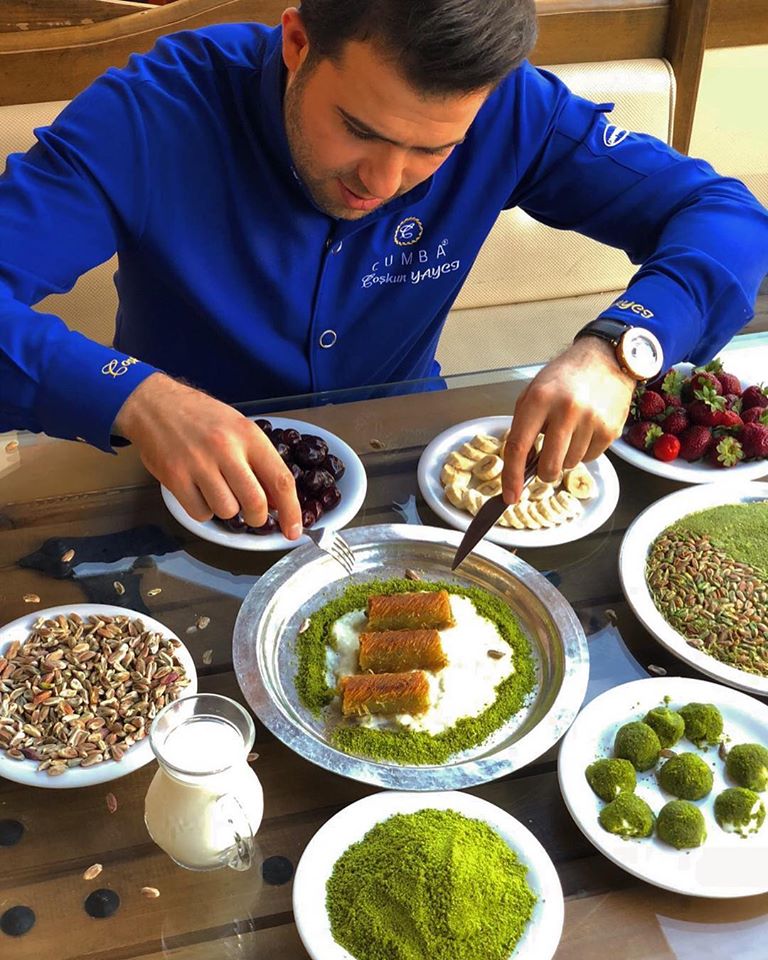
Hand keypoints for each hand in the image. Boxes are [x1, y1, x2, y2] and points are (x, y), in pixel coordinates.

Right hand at [114, 373, 301, 537]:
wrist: (155, 404)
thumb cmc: (203, 417)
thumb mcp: (239, 428)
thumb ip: (259, 461)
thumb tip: (276, 502)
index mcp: (249, 436)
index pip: (281, 480)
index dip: (291, 511)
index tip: (294, 531)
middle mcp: (226, 449)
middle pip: (255, 503)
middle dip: (258, 518)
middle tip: (253, 515)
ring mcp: (198, 464)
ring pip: (227, 511)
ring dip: (227, 511)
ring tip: (218, 491)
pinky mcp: (174, 478)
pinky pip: (200, 513)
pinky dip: (203, 511)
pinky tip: (199, 492)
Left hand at [502, 337, 634, 502]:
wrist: (605, 359)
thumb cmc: (565, 377)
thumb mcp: (534, 392)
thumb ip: (523, 427)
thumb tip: (518, 465)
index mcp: (539, 399)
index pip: (519, 447)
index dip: (512, 477)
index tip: (509, 496)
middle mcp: (566, 410)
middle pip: (549, 466)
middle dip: (544, 472)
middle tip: (546, 460)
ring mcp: (591, 421)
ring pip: (570, 464)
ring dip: (565, 457)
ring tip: (570, 431)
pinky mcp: (610, 430)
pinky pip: (590, 458)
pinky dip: (583, 451)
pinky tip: (585, 430)